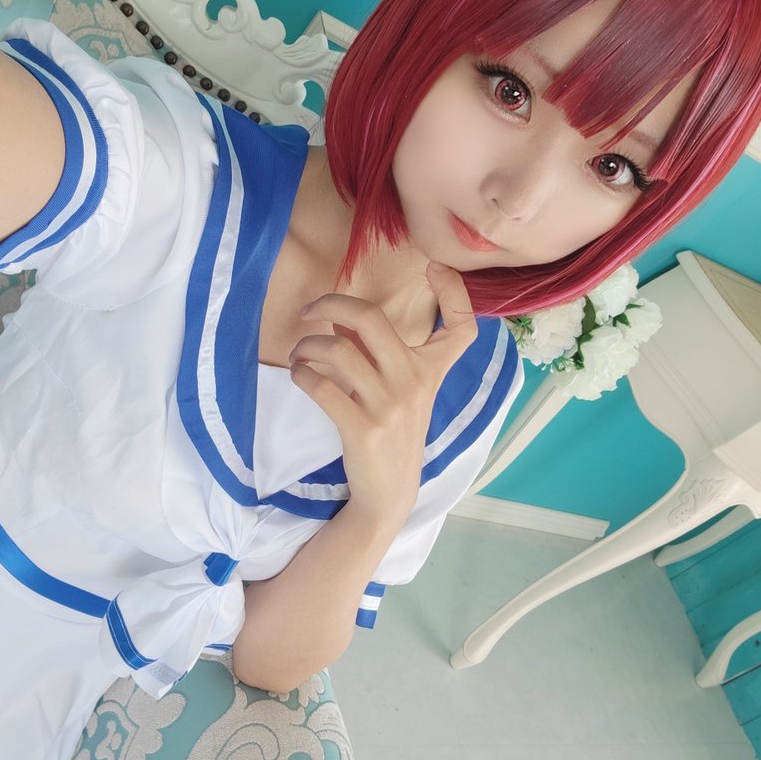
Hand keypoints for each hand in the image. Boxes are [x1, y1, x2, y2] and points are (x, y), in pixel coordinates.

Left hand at [288, 262, 477, 521]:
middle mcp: (414, 382)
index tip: (435, 267)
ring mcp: (389, 405)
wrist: (389, 492)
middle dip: (332, 303)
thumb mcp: (402, 389)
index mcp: (430, 370)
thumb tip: (340, 314)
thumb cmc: (394, 431)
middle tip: (310, 310)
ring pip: (337, 350)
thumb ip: (381, 351)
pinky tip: (299, 376)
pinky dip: (301, 374)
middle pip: (371, 319)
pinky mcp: (362, 428)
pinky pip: (321, 386)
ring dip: (306, 346)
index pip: (461, 327)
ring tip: (299, 355)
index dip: (455, 291)